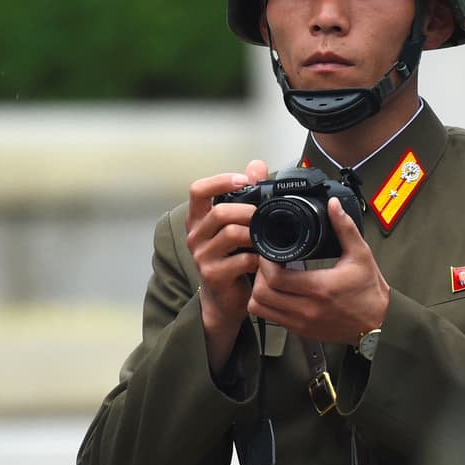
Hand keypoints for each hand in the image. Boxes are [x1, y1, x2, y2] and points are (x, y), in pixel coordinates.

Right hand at [186, 159, 268, 368]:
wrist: (227, 299)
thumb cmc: (233, 258)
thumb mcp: (238, 225)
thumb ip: (246, 194)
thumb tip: (256, 166)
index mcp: (199, 219)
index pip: (198, 190)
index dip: (220, 181)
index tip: (243, 180)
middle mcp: (195, 236)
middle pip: (220, 212)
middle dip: (248, 211)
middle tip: (266, 216)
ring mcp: (202, 256)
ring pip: (231, 233)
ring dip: (256, 233)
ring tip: (268, 237)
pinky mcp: (214, 275)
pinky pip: (242, 259)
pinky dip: (259, 257)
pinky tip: (266, 259)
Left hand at [249, 197, 389, 344]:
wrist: (378, 322)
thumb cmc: (369, 291)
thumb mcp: (360, 255)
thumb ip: (345, 228)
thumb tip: (334, 207)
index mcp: (320, 288)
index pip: (275, 278)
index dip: (265, 263)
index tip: (269, 253)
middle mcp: (308, 309)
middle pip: (262, 294)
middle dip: (259, 275)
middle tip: (267, 264)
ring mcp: (302, 323)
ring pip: (260, 309)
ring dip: (260, 292)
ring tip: (270, 279)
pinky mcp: (301, 331)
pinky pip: (272, 319)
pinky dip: (268, 305)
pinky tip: (279, 293)